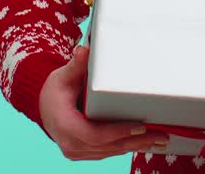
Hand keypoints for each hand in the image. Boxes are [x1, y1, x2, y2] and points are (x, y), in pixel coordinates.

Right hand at [39, 45, 169, 159]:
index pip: (95, 134)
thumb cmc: (55, 90)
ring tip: (158, 139)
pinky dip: (125, 147)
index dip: (118, 132)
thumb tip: (84, 51)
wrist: (44, 106)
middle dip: (136, 141)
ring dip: (135, 146)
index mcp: (65, 125)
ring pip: (110, 152)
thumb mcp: (63, 76)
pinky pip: (107, 152)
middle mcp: (70, 143)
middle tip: (160, 135)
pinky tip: (143, 143)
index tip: (140, 127)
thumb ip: (75, 65)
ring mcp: (77, 151)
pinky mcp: (84, 152)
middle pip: (108, 146)